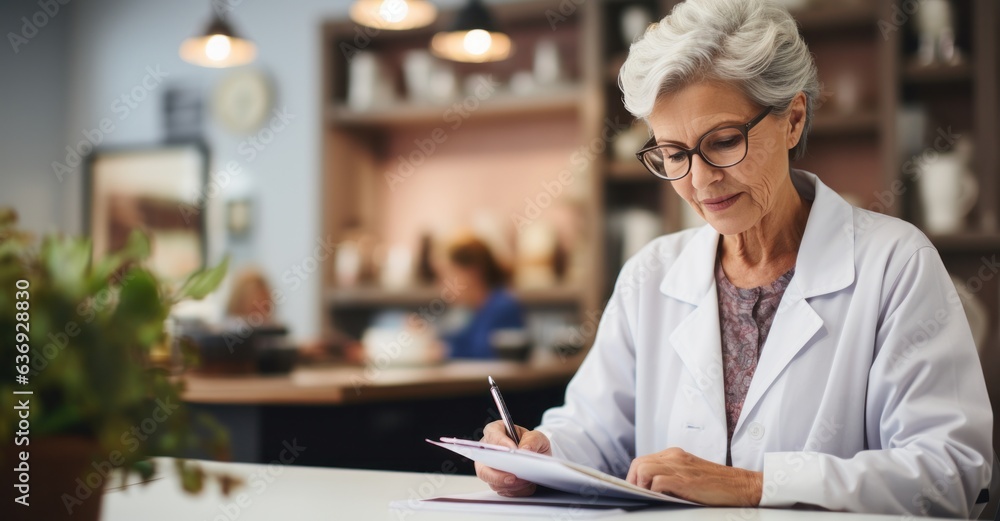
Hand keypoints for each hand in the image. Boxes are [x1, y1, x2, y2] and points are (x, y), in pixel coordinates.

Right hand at [474, 421, 550, 496]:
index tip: (512, 450)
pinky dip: (514, 490)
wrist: (537, 458)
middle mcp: (488, 451)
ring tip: (525, 481)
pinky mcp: (497, 482)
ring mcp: (490, 468)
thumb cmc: (532, 444)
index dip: (500, 442)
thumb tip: (524, 449)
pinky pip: (502, 490)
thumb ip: (532, 440)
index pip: (492, 435)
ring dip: (508, 484)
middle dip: (497, 474)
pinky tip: (525, 486)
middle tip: (513, 477)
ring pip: (492, 480)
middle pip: (483, 465)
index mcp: (496, 432)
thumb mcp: (537, 437)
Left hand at [626, 447, 761, 505]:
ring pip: (643, 470)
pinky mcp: (685, 480)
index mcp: (674, 454)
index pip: (642, 460)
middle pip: (638, 464)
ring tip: (649, 497)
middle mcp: (674, 457)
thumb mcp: (689, 473)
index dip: (634, 477)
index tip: (635, 490)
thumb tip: (649, 487)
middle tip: (639, 496)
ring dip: (641, 486)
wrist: (740, 485)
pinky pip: (657, 482)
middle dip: (633, 482)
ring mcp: (679, 467)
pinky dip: (655, 492)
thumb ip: (671, 474)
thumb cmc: (716, 484)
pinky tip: (662, 499)